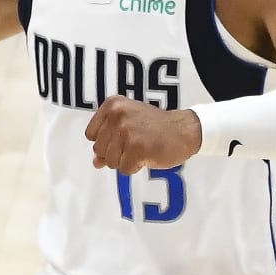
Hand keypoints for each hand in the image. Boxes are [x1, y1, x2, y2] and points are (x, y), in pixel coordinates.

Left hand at [85, 97, 200, 173]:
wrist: (184, 130)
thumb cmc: (156, 128)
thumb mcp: (128, 127)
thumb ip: (108, 142)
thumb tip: (96, 163)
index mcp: (112, 105)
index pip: (91, 135)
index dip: (107, 142)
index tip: (124, 137)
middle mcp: (117, 114)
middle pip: (99, 150)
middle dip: (116, 153)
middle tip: (136, 144)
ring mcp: (127, 130)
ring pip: (110, 161)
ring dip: (126, 161)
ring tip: (142, 149)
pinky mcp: (137, 147)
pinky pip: (124, 169)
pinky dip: (135, 167)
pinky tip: (147, 155)